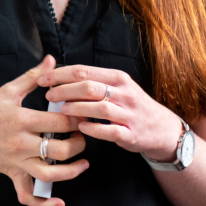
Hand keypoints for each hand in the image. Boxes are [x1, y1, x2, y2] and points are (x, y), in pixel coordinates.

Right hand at [0, 54, 88, 205]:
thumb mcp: (7, 91)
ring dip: (72, 172)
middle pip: (61, 150)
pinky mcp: (12, 175)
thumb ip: (33, 76)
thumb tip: (52, 60)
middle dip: (79, 144)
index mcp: (22, 119)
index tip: (84, 114)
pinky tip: (59, 202)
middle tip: (84, 136)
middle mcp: (21, 143)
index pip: (60, 122)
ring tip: (83, 163)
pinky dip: (44, 204)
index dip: (78, 119)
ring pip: (50, 175)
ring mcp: (16, 162)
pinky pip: (28, 196)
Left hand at [40, 64, 180, 161]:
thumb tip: (59, 77)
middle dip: (64, 90)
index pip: (84, 71)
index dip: (60, 74)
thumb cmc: (131, 106)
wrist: (162, 129)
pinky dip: (94, 129)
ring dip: (77, 108)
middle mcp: (124, 93)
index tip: (43, 79)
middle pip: (89, 87)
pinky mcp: (131, 133)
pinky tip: (81, 127)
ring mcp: (129, 114)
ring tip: (62, 110)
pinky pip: (110, 131)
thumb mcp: (117, 87)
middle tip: (48, 95)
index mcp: (117, 78)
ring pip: (99, 107)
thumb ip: (92, 81)